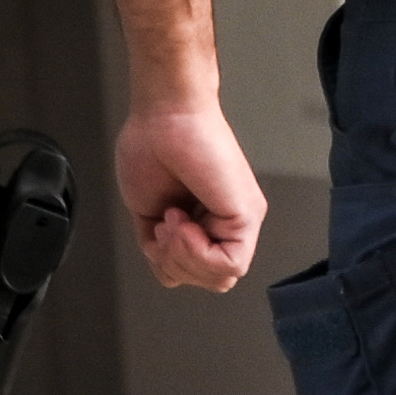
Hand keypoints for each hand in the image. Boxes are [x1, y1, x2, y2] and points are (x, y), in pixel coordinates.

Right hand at [114, 100, 266, 291]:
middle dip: (176, 264)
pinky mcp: (247, 213)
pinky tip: (183, 221)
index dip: (170, 264)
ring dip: (184, 257)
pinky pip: (230, 264)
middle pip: (212, 281)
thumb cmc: (152, 144)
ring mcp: (239, 218)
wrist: (162, 113)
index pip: (197, 272)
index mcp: (206, 220)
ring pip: (223, 278)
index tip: (156, 230)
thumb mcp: (148, 213)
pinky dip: (197, 252)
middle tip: (164, 227)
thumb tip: (170, 272)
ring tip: (173, 219)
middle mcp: (227, 220)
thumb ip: (163, 248)